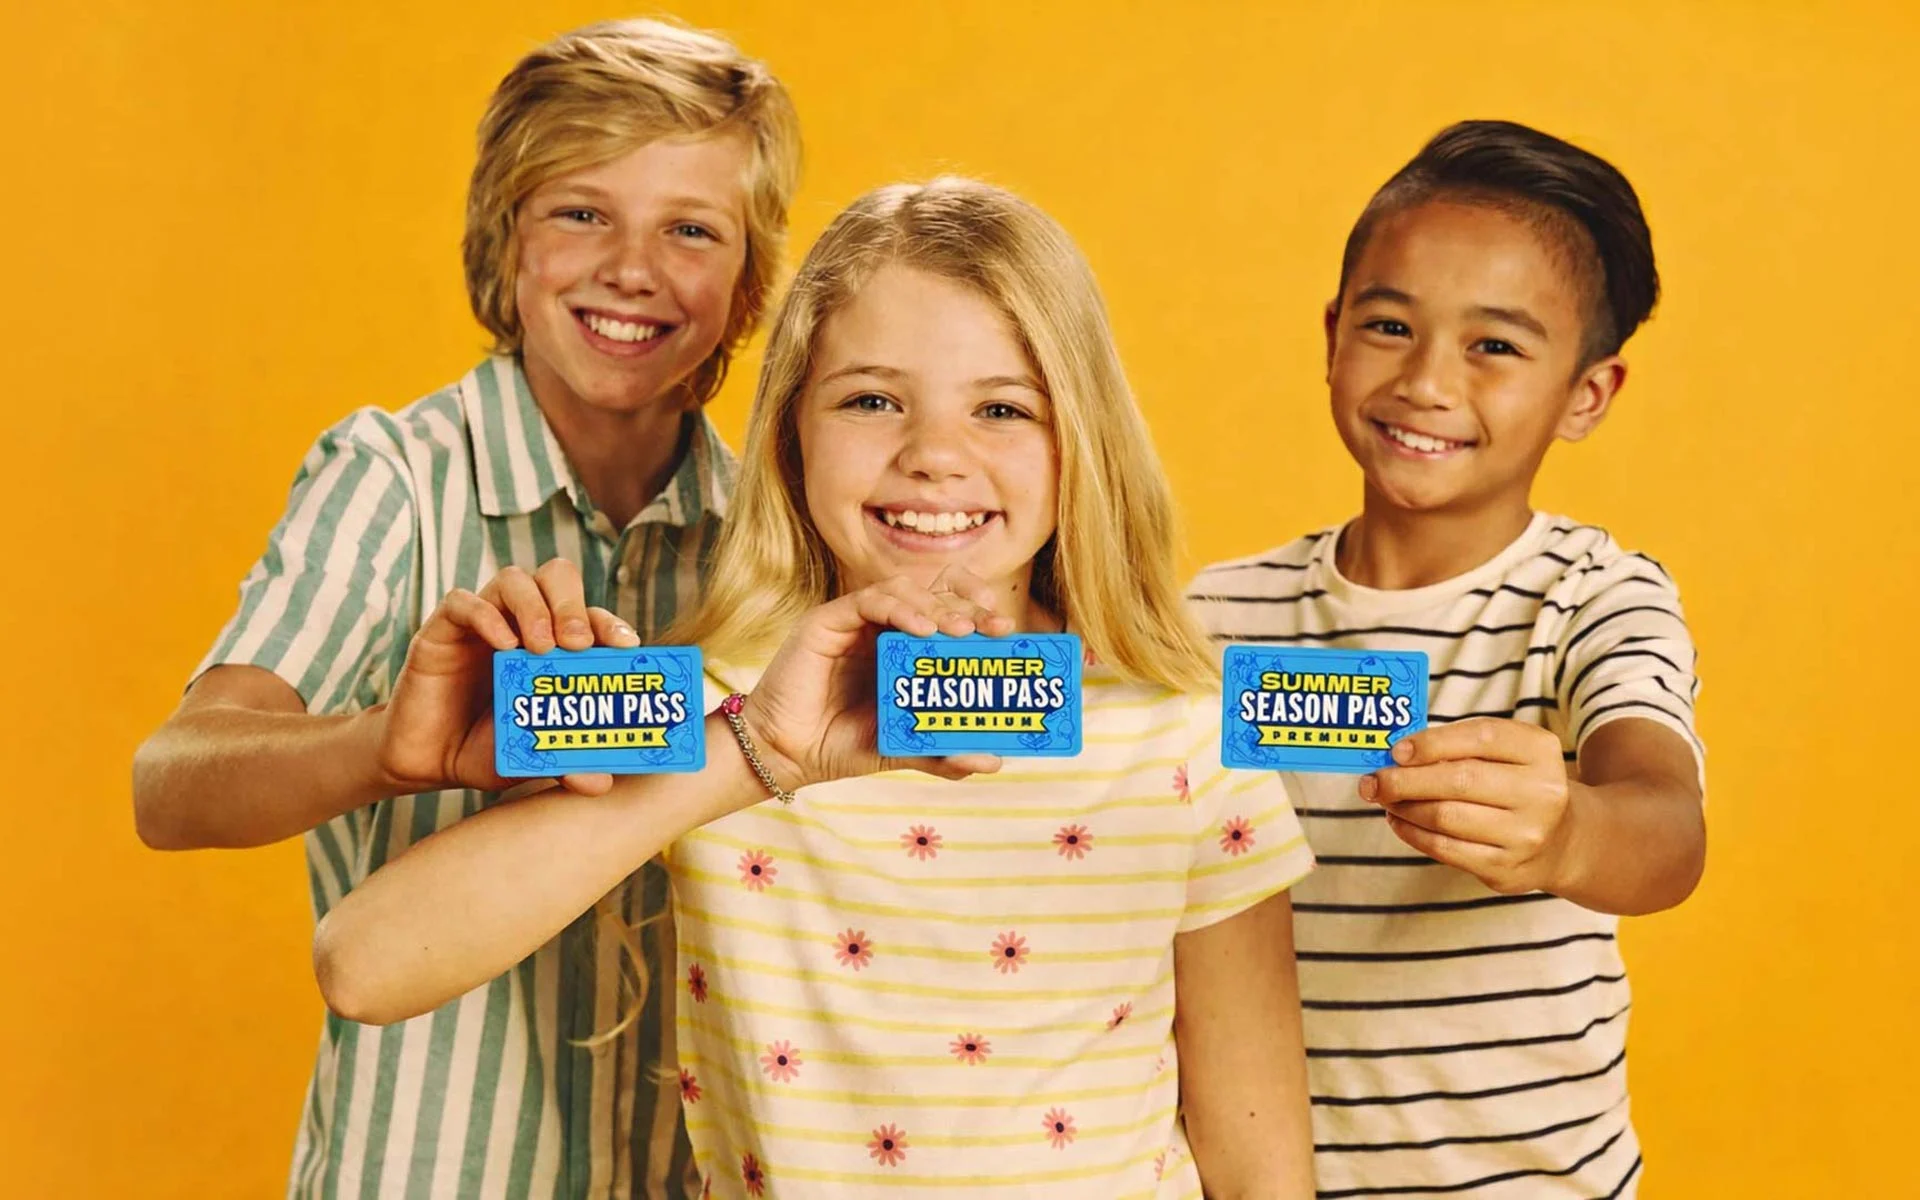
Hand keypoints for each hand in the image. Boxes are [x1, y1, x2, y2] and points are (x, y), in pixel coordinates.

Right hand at [377, 559, 633, 797]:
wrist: (427, 761)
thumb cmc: (486, 749)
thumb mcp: (531, 757)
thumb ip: (564, 763)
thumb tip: (601, 785)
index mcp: (555, 646)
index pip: (590, 616)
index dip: (611, 624)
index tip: (626, 646)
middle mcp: (522, 624)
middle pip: (556, 579)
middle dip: (573, 605)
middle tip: (579, 644)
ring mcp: (483, 622)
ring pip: (514, 580)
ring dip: (536, 608)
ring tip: (543, 646)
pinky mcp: (443, 628)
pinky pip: (463, 602)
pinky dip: (486, 616)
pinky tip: (504, 644)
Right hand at [740, 567, 1013, 789]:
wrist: (787, 755)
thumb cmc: (840, 745)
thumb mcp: (903, 748)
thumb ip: (943, 752)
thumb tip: (995, 762)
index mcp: (903, 649)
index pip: (947, 612)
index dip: (978, 612)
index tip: (1006, 630)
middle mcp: (882, 628)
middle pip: (933, 593)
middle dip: (969, 604)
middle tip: (997, 625)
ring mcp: (855, 621)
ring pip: (905, 591)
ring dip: (938, 606)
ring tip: (962, 631)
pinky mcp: (828, 620)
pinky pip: (869, 600)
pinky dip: (901, 609)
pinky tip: (923, 630)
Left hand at [1359, 718, 1580, 894]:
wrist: (1563, 840)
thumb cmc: (1517, 784)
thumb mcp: (1507, 753)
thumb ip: (1461, 745)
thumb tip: (1396, 754)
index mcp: (1540, 751)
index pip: (1481, 737)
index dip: (1432, 743)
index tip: (1396, 750)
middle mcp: (1540, 793)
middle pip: (1458, 780)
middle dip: (1405, 779)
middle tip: (1373, 780)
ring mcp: (1526, 834)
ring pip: (1446, 817)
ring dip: (1403, 806)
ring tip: (1383, 798)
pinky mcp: (1506, 867)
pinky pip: (1445, 848)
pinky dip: (1412, 832)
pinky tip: (1398, 820)